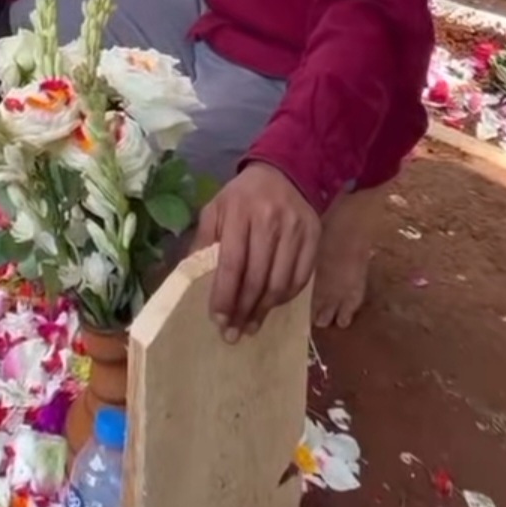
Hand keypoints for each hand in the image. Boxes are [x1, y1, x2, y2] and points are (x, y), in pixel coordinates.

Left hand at [191, 162, 320, 339]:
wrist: (283, 173)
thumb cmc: (241, 197)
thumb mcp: (216, 209)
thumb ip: (204, 241)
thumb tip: (191, 278)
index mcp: (240, 212)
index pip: (231, 264)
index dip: (225, 296)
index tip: (218, 320)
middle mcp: (270, 220)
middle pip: (257, 278)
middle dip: (243, 310)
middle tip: (234, 333)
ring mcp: (295, 229)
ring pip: (281, 282)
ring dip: (265, 310)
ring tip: (251, 325)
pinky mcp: (314, 237)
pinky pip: (301, 278)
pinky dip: (286, 298)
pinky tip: (272, 306)